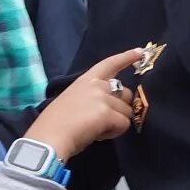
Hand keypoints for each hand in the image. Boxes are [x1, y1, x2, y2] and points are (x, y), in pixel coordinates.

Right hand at [23, 48, 145, 159]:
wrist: (49, 137)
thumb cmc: (55, 124)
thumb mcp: (73, 101)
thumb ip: (92, 98)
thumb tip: (108, 108)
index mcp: (85, 80)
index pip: (109, 64)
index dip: (126, 57)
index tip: (140, 52)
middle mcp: (97, 85)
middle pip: (126, 93)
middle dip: (120, 108)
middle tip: (102, 120)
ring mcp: (103, 98)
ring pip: (126, 112)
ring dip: (115, 123)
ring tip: (95, 129)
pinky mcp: (107, 113)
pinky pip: (124, 125)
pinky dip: (114, 133)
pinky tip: (97, 135)